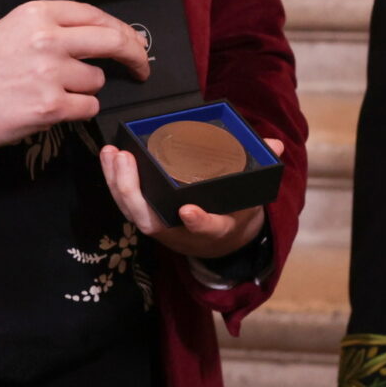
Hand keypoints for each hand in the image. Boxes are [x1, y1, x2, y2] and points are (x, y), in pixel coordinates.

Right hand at [0, 0, 148, 154]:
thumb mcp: (11, 29)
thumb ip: (53, 28)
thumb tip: (99, 36)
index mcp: (38, 13)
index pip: (97, 15)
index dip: (122, 30)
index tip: (133, 42)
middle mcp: (48, 39)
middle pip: (113, 41)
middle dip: (135, 55)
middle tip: (142, 68)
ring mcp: (50, 74)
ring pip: (97, 81)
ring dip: (84, 90)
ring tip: (50, 93)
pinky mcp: (50, 108)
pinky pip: (88, 108)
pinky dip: (77, 111)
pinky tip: (50, 110)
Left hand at [99, 135, 284, 260]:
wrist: (222, 241)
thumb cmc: (235, 211)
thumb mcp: (253, 194)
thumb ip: (261, 167)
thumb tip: (275, 145)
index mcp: (217, 229)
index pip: (207, 229)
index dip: (199, 222)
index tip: (189, 212)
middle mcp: (183, 232)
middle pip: (151, 221)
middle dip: (134, 193)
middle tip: (126, 160)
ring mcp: (163, 226)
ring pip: (133, 212)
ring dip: (118, 183)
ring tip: (111, 153)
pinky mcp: (150, 217)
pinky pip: (128, 204)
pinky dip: (115, 182)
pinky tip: (110, 157)